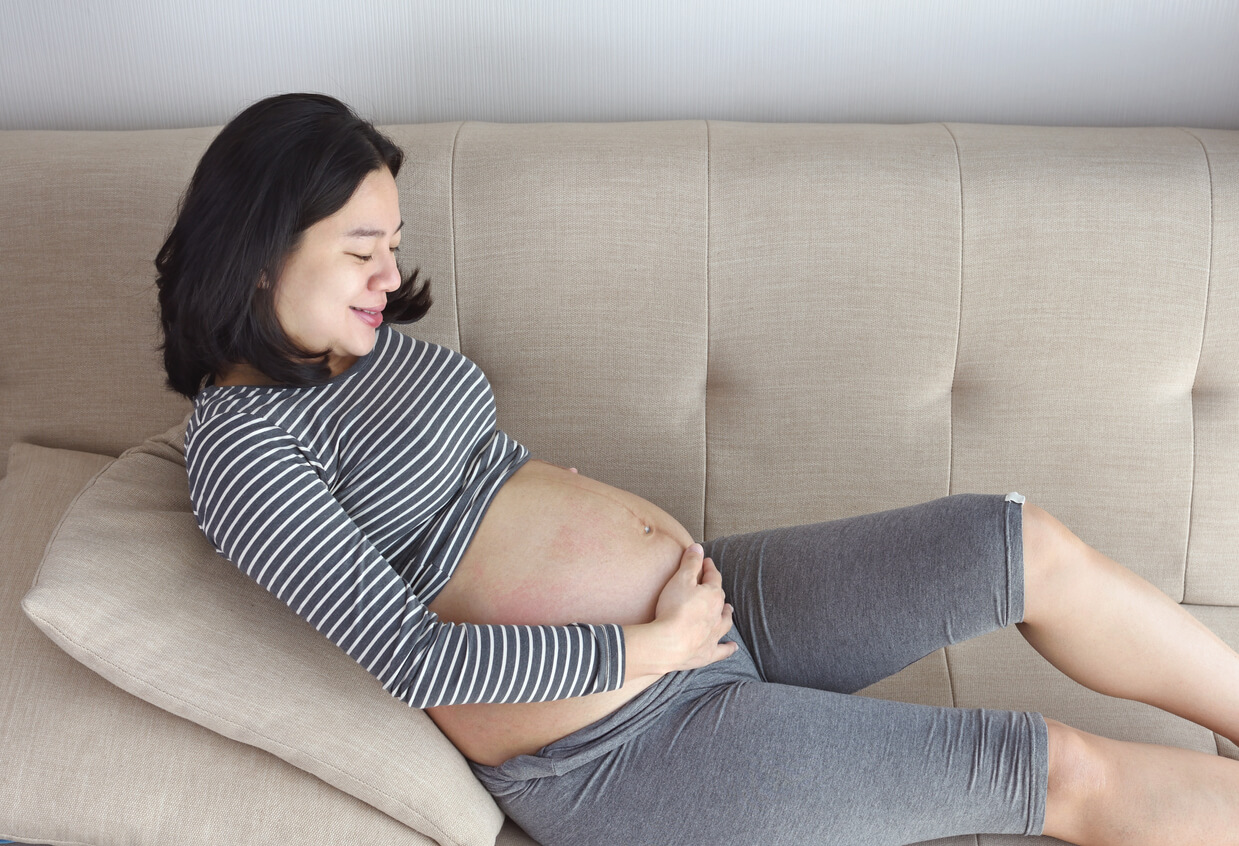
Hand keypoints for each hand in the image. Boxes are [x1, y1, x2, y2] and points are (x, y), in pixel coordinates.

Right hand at [624, 544, 735, 679]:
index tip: (705, 562)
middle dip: (717, 591)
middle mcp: (717, 615)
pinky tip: (732, 647)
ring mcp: (714, 635)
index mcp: (713, 595)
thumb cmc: (674, 609)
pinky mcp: (708, 653)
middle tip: (713, 586)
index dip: (709, 568)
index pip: (713, 577)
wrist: (668, 643)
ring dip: (726, 615)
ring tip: (728, 611)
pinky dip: (728, 648)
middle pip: (720, 600)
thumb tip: (698, 547)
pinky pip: (722, 650)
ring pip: (725, 623)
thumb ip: (690, 562)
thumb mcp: (680, 579)